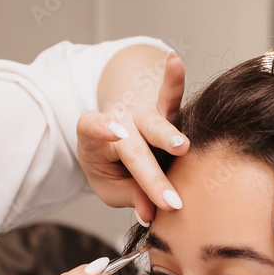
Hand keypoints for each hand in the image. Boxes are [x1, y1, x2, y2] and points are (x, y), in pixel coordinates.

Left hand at [78, 51, 189, 224]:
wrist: (119, 142)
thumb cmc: (112, 168)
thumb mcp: (112, 188)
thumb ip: (130, 198)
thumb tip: (149, 213)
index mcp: (94, 139)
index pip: (92, 130)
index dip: (100, 128)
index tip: (114, 135)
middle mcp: (119, 122)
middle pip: (133, 146)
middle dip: (149, 173)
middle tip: (165, 197)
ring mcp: (142, 115)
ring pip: (155, 124)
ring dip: (167, 136)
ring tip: (181, 147)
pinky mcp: (164, 113)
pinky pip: (170, 97)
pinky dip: (173, 79)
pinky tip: (174, 61)